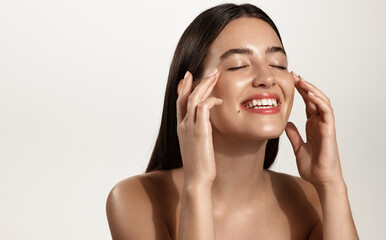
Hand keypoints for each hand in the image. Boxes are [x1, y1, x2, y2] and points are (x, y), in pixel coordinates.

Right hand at [176, 69, 221, 185]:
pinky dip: (210, 101)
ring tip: (215, 76)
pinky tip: (219, 100)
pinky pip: (203, 109)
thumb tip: (206, 127)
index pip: (180, 102)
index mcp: (181, 128)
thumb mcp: (196, 146)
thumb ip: (199, 133)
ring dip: (205, 85)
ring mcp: (190, 128)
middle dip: (197, 81)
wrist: (197, 181)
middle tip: (209, 71)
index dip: (184, 88)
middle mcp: (183, 125)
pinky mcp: (200, 132)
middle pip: (186, 96)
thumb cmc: (199, 166)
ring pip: (194, 99)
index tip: (190, 76)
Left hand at [285, 72, 344, 188]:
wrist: (321, 180)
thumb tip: (286, 124)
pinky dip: (319, 101)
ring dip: (312, 89)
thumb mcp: (297, 147)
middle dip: (304, 86)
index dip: (300, 92)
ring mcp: (325, 126)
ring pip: (322, 101)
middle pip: (314, 99)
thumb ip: (293, 135)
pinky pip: (327, 111)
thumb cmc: (312, 166)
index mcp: (313, 126)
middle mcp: (320, 123)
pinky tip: (310, 94)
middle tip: (294, 75)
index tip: (289, 82)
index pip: (307, 104)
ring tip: (301, 80)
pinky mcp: (329, 130)